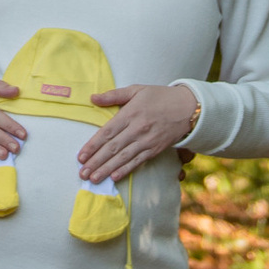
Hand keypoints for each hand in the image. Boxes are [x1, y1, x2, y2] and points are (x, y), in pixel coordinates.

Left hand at [78, 81, 200, 183]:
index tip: (80, 156)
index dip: (93, 145)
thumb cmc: (160, 97)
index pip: (107, 132)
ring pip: (123, 158)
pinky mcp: (155, 149)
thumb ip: (114, 95)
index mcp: (130, 113)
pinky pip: (138, 161)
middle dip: (96, 162)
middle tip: (82, 173)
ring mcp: (147, 141)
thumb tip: (92, 98)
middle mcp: (137, 129)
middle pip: (113, 148)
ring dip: (107, 169)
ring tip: (93, 178)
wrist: (188, 107)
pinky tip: (115, 177)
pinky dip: (126, 170)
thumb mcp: (136, 90)